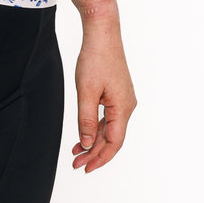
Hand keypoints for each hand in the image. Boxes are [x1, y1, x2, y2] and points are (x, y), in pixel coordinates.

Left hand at [72, 29, 136, 172]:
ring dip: (93, 141)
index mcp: (123, 108)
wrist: (102, 34)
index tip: (86, 168)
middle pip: (112, 138)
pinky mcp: (117, 93)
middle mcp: (127, 106)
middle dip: (94, 153)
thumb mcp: (86, 92)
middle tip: (76, 164)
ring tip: (76, 152)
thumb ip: (85, 120)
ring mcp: (123, 100)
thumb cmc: (95, 59)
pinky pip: (107, 117)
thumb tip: (86, 144)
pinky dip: (95, 127)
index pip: (114, 142)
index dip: (100, 158)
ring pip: (109, 128)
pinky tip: (84, 134)